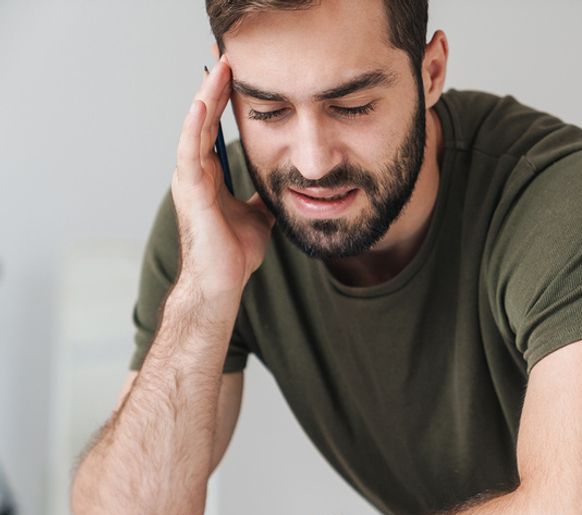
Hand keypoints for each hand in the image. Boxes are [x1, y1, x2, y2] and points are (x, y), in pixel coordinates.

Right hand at [171, 54, 273, 302]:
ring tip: (218, 69)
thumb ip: (265, 197)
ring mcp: (190, 181)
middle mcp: (196, 173)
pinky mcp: (193, 193)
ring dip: (207, 97)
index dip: (225, 99)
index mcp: (210, 175)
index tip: (237, 71)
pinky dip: (195, 127)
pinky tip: (204, 105)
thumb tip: (285, 186)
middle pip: (203, 119)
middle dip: (214, 87)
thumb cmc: (234, 254)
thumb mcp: (259, 216)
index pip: (216, 127)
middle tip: (225, 54)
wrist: (223, 285)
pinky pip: (190, 153)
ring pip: (195, 129)